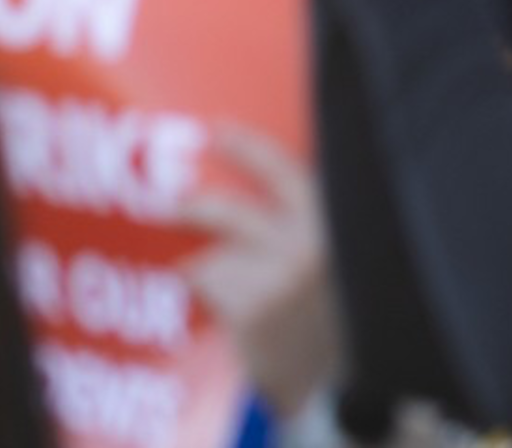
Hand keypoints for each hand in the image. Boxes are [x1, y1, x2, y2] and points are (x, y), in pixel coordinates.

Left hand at [180, 125, 336, 417]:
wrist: (335, 381)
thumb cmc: (331, 314)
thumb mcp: (338, 257)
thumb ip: (309, 222)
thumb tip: (256, 187)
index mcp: (334, 224)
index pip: (287, 170)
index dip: (248, 147)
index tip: (217, 128)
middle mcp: (309, 246)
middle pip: (229, 213)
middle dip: (195, 209)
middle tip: (174, 207)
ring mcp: (279, 279)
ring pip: (213, 258)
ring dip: (212, 272)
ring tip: (232, 290)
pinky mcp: (253, 312)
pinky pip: (211, 292)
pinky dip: (213, 301)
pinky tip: (235, 317)